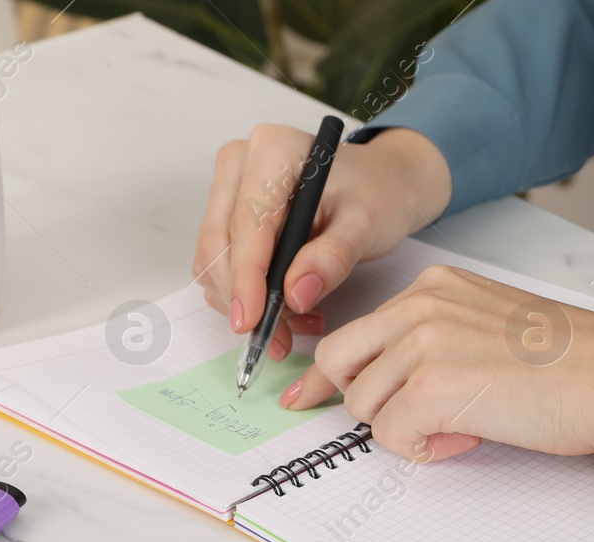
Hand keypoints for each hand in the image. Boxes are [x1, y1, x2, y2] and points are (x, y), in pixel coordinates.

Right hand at [192, 124, 450, 359]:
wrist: (380, 185)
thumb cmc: (376, 196)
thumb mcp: (367, 224)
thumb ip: (333, 257)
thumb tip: (295, 294)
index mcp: (274, 150)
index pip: (247, 223)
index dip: (246, 278)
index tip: (251, 322)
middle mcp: (240, 163)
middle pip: (219, 244)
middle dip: (245, 299)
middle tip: (280, 341)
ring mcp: (229, 188)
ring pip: (213, 259)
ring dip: (247, 302)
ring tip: (301, 321)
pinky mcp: (227, 215)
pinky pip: (220, 264)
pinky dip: (249, 295)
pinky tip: (290, 307)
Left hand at [284, 264, 593, 463]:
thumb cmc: (577, 361)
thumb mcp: (496, 325)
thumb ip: (444, 339)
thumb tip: (406, 385)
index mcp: (437, 287)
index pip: (359, 328)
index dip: (338, 370)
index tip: (310, 392)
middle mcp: (421, 307)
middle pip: (339, 361)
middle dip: (359, 399)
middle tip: (392, 424)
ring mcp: (422, 345)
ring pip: (364, 405)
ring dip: (406, 428)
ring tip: (465, 425)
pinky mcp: (430, 390)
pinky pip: (392, 436)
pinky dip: (426, 449)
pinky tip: (470, 436)